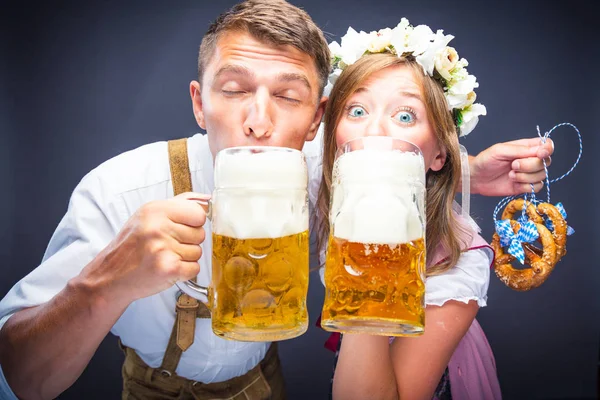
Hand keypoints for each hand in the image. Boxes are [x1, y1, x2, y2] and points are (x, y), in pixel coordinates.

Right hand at [78, 192, 208, 303]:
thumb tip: (207, 200)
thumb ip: (179, 204)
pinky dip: (184, 272)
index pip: (198, 213)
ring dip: (185, 258)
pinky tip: (167, 268)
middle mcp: (158, 227)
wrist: (110, 276)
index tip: (180, 229)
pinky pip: (195, 268)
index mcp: (155, 210)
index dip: (193, 223)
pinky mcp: (168, 268)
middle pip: (200, 234)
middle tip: (167, 246)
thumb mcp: (149, 216)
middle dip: (188, 242)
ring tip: (165, 257)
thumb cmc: (132, 245)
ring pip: (198, 252)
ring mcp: (163, 248)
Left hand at [469, 138, 553, 195]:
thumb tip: (542, 150)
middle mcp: (530, 160)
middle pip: (546, 162)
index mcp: (526, 147)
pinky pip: (536, 188)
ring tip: (510, 174)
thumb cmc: (485, 160)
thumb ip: (521, 150)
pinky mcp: (524, 186)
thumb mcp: (500, 150)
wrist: (475, 178)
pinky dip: (525, 186)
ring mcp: (528, 174)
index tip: (539, 154)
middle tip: (513, 165)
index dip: (547, 150)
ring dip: (525, 176)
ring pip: (542, 176)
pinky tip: (513, 182)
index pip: (547, 145)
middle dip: (530, 165)